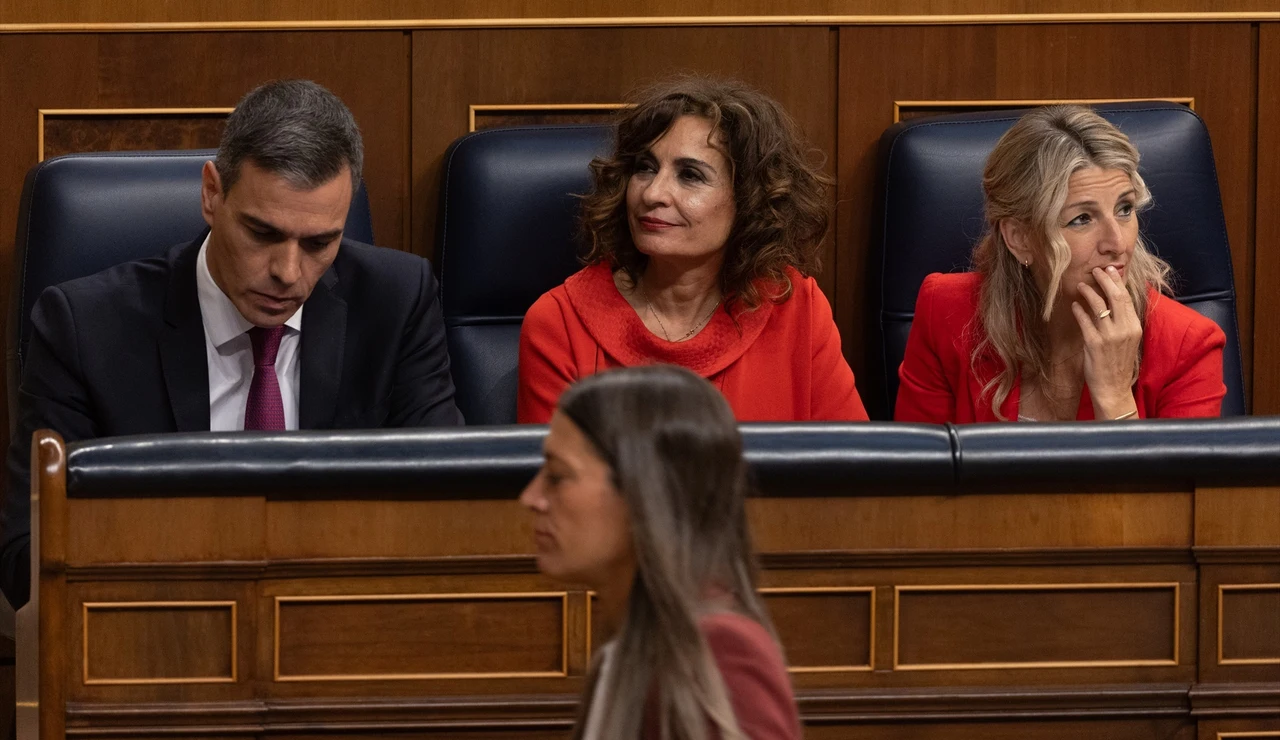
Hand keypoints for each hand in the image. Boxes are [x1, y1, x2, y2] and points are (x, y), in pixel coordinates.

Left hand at [1070, 266, 1140, 418]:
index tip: (1110, 270)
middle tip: (1096, 271)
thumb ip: (1122, 321)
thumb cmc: (1118, 363)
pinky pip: (1085, 321)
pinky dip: (1079, 310)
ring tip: (1081, 286)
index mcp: (1134, 327)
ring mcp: (1109, 336)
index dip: (1117, 282)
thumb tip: (1113, 301)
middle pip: (1116, 297)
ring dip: (1089, 292)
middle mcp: (1125, 329)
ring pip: (1099, 306)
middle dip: (1105, 280)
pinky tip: (1074, 305)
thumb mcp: (1127, 340)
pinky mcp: (1094, 343)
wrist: (1113, 387)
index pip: (1127, 298)